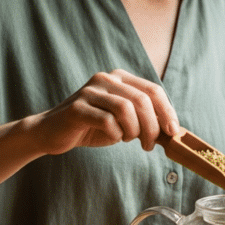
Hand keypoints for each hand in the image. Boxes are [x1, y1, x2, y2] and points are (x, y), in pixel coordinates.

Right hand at [28, 69, 178, 154]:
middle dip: (153, 127)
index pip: (153, 90)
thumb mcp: (123, 121)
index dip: (167, 111)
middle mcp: (106, 79)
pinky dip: (115, 134)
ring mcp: (90, 91)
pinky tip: (112, 137)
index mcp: (120, 78)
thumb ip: (144, 120)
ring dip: (135, 131)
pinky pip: (107, 121)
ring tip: (132, 142)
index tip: (173, 132)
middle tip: (150, 145)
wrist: (52, 133)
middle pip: (143, 100)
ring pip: (126, 108)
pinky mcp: (77, 107)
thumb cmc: (91, 127)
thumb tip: (173, 131)